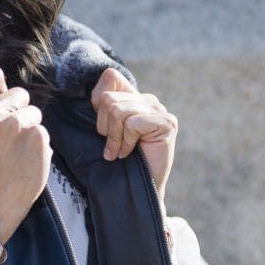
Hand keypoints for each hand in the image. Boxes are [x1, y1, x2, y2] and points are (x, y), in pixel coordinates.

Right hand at [0, 65, 51, 241]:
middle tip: (7, 137)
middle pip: (19, 93)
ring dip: (29, 128)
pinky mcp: (37, 136)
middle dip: (17, 110)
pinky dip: (38, 144)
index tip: (0, 100)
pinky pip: (43, 130)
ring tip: (16, 150)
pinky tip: (26, 159)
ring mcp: (17, 124)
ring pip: (33, 112)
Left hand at [90, 66, 177, 204]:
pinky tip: (131, 152)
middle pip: (108, 98)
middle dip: (104, 126)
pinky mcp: (167, 122)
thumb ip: (102, 109)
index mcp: (133, 97)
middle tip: (113, 145)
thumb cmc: (121, 161)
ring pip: (117, 110)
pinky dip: (126, 142)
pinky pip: (132, 123)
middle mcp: (148, 99)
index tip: (104, 128)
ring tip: (121, 151)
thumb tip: (97, 94)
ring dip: (114, 137)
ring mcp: (159, 110)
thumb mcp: (105, 131)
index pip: (110, 77)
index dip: (97, 102)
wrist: (141, 188)